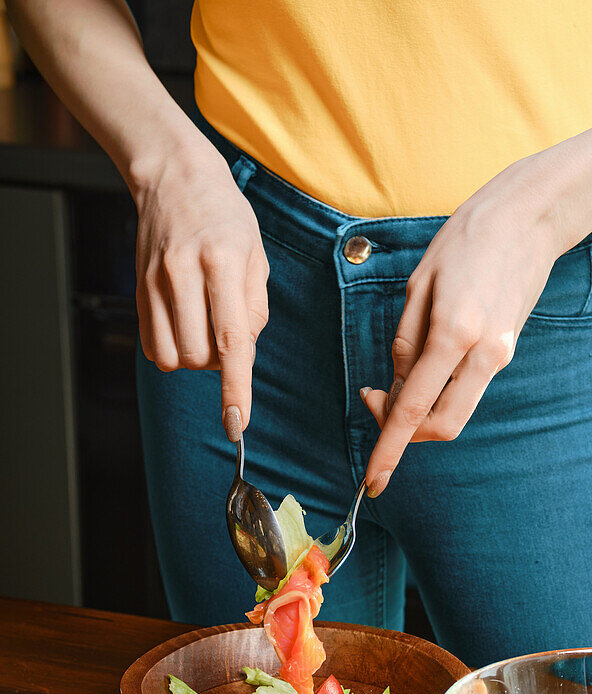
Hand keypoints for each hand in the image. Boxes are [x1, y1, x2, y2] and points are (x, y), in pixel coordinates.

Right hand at [133, 139, 268, 438]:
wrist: (173, 176)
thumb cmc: (226, 217)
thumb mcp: (257, 255)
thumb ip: (254, 310)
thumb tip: (242, 358)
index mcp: (224, 263)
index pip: (230, 340)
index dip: (235, 387)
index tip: (237, 422)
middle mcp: (184, 273)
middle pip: (198, 356)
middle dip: (218, 361)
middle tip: (227, 330)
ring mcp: (154, 282)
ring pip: (172, 357)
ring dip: (194, 357)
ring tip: (205, 326)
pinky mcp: (137, 289)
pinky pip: (152, 346)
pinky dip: (172, 349)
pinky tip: (184, 324)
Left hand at [361, 157, 567, 494]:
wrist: (530, 218)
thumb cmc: (467, 240)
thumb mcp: (419, 285)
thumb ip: (405, 343)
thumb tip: (396, 389)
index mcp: (454, 334)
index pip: (414, 408)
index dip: (389, 447)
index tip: (373, 479)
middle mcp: (484, 354)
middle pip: (441, 426)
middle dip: (405, 432)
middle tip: (375, 402)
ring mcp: (500, 355)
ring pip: (456, 412)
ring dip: (422, 412)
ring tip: (394, 380)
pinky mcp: (507, 351)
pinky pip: (467, 388)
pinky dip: (439, 390)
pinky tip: (423, 365)